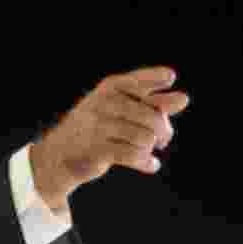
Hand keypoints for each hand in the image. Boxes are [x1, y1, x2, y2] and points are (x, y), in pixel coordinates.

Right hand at [29, 65, 189, 208]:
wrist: (58, 155)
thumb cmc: (95, 129)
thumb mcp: (120, 109)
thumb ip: (152, 102)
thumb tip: (184, 99)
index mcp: (109, 88)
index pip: (139, 81)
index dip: (156, 78)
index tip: (170, 78)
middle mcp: (103, 104)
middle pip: (152, 116)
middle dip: (163, 130)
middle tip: (163, 139)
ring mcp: (99, 127)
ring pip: (145, 137)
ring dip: (151, 148)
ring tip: (148, 151)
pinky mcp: (98, 150)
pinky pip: (135, 155)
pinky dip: (146, 162)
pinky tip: (150, 165)